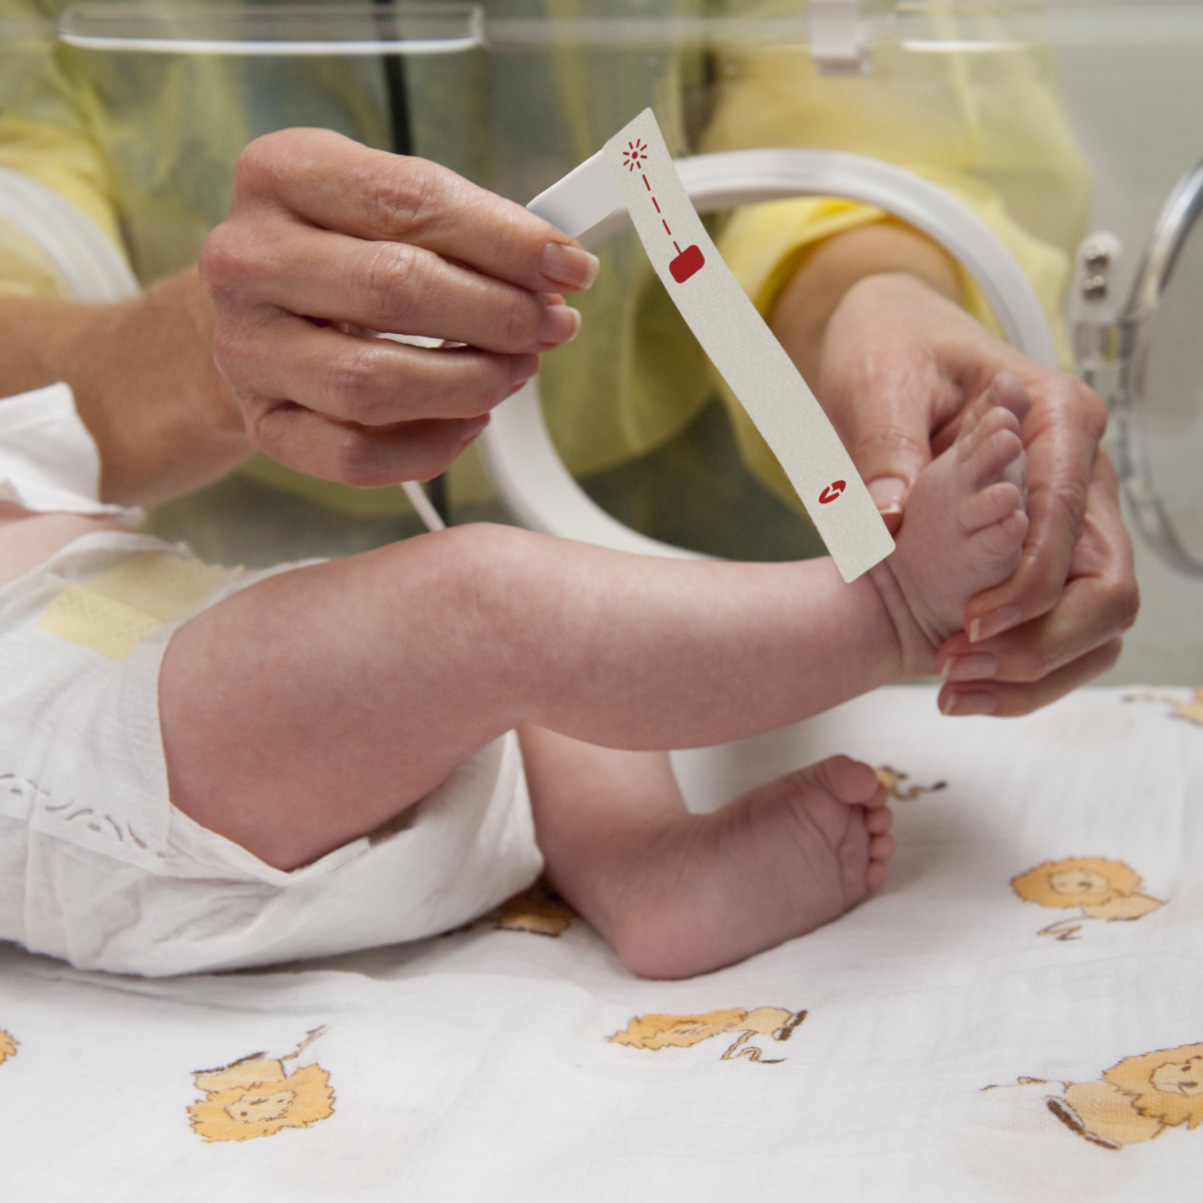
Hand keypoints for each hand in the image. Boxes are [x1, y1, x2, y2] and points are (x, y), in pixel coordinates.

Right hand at [199, 128, 598, 484]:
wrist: (256, 314)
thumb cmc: (338, 254)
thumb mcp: (388, 208)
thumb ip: (468, 226)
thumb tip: (558, 269)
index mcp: (281, 174)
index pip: (410, 200)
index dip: (506, 240)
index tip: (569, 267)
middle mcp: (247, 258)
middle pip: (394, 289)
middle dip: (497, 315)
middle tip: (547, 327)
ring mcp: (245, 348)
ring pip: (372, 383)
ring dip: (469, 383)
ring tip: (512, 371)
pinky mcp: (261, 423)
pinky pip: (354, 455)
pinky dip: (429, 448)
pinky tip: (467, 423)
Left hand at [801, 270, 1138, 714]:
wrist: (891, 347)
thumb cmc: (892, 350)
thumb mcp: (878, 384)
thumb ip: (886, 448)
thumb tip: (887, 516)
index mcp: (1059, 417)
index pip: (1068, 518)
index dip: (1028, 585)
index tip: (968, 627)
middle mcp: (1082, 471)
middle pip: (1107, 584)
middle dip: (1040, 643)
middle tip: (953, 671)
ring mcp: (1074, 514)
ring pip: (1095, 618)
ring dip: (1035, 669)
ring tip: (952, 691)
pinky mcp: (1046, 549)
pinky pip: (1061, 622)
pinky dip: (1023, 665)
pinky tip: (963, 686)